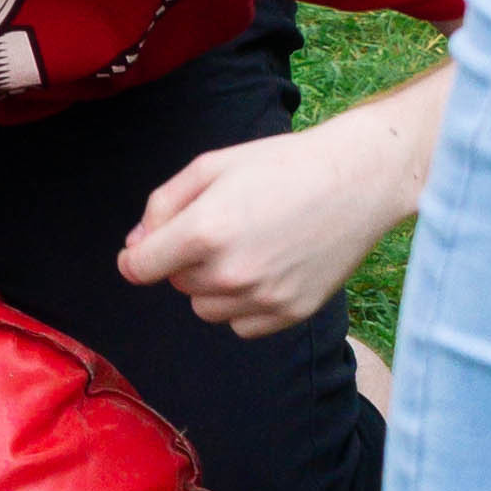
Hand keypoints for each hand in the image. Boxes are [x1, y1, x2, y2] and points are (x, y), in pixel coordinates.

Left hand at [119, 120, 391, 337]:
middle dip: (184, 259)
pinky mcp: (290, 314)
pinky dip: (242, 304)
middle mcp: (231, 272)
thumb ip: (163, 205)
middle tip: (221, 225)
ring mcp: (263, 298)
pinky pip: (241, 324)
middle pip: (176, 283)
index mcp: (205, 230)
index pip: (140, 268)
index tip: (142, 250)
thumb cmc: (279, 165)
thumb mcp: (210, 166)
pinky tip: (266, 268)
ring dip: (211, 284)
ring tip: (245, 246)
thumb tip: (134, 245)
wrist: (355, 182)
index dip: (136, 257)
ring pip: (205, 308)